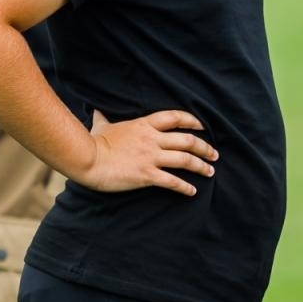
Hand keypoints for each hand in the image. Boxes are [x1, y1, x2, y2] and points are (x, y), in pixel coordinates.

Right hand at [77, 109, 217, 196]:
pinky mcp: (147, 175)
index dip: (193, 121)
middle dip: (204, 148)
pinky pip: (172, 181)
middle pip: (187, 140)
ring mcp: (151, 157)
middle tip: (214, 154)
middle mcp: (152, 140)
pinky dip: (185, 187)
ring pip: (185, 160)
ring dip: (201, 166)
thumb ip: (103, 117)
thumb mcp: (101, 125)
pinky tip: (192, 191)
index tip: (203, 127)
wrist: (88, 159)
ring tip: (210, 171)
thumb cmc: (93, 142)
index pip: (175, 118)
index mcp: (144, 125)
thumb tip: (96, 110)